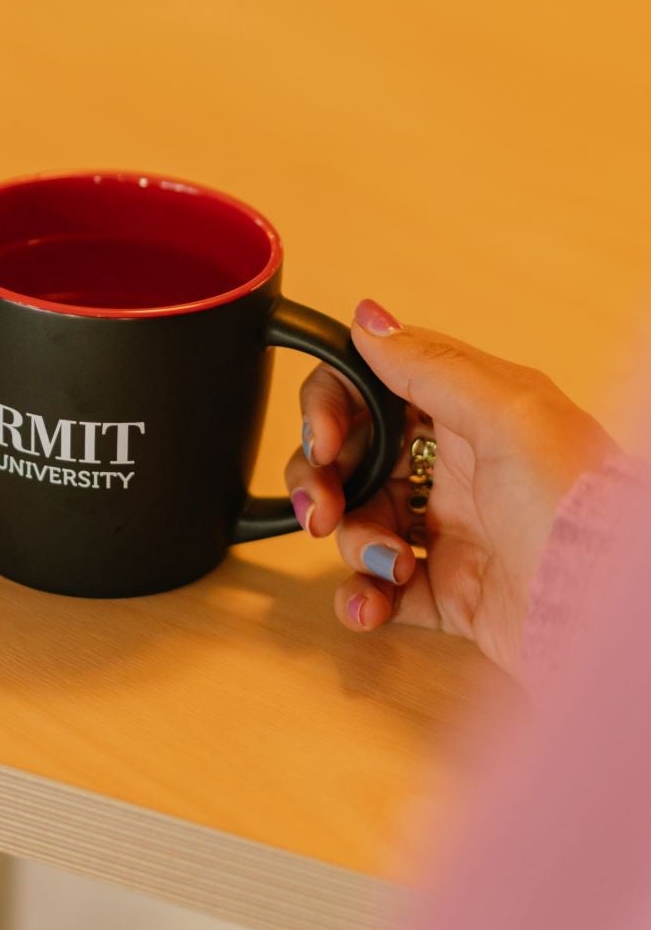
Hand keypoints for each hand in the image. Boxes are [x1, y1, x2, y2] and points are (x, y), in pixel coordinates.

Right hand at [284, 299, 616, 675]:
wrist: (607, 611)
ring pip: (360, 524)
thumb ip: (432, 365)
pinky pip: (381, 589)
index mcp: (469, 413)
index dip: (333, 410)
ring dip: (354, 545)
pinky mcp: (449, 592)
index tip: (326, 442)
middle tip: (323, 512)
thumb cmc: (578, 507)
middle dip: (322, 483)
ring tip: (388, 566)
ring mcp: (450, 532)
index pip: (372, 389)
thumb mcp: (509, 415)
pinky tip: (372, 604)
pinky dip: (364, 597)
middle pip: (354, 459)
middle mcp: (455, 468)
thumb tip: (369, 318)